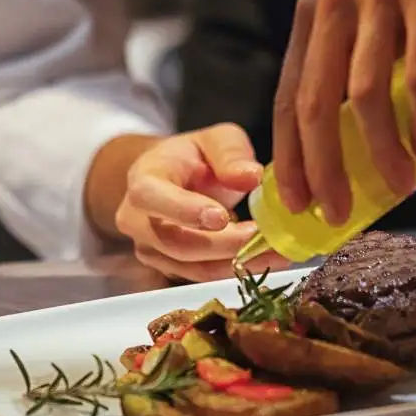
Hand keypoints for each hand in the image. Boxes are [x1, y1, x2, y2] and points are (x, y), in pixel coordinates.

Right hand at [114, 124, 289, 281]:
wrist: (171, 180)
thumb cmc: (192, 157)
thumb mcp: (214, 140)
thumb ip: (230, 153)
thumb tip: (251, 176)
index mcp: (142, 180)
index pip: (151, 197)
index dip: (184, 210)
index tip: (221, 217)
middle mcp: (137, 221)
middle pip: (176, 243)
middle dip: (224, 245)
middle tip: (264, 237)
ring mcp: (151, 249)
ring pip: (193, 267)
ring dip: (238, 262)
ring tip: (278, 251)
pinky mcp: (170, 269)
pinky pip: (205, 275)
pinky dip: (238, 269)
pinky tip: (268, 257)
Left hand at [271, 0, 415, 224]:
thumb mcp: (374, 24)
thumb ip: (354, 72)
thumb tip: (344, 162)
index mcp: (314, 15)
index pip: (289, 98)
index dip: (290, 158)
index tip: (299, 207)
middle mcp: (337, 1)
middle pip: (318, 103)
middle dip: (324, 169)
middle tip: (340, 214)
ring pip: (366, 93)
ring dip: (380, 152)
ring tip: (400, 188)